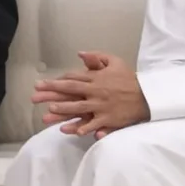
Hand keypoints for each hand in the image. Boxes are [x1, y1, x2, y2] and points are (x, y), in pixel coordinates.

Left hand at [34, 50, 149, 135]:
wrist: (147, 95)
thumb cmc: (129, 78)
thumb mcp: (115, 62)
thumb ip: (97, 57)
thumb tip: (80, 54)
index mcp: (96, 78)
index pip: (72, 78)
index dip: (56, 81)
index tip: (41, 83)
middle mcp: (96, 91)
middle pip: (71, 90)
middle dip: (52, 92)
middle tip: (36, 95)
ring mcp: (101, 106)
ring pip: (79, 108)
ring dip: (64, 109)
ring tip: (50, 110)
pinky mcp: (108, 118)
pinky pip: (93, 124)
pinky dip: (82, 128)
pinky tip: (70, 132)